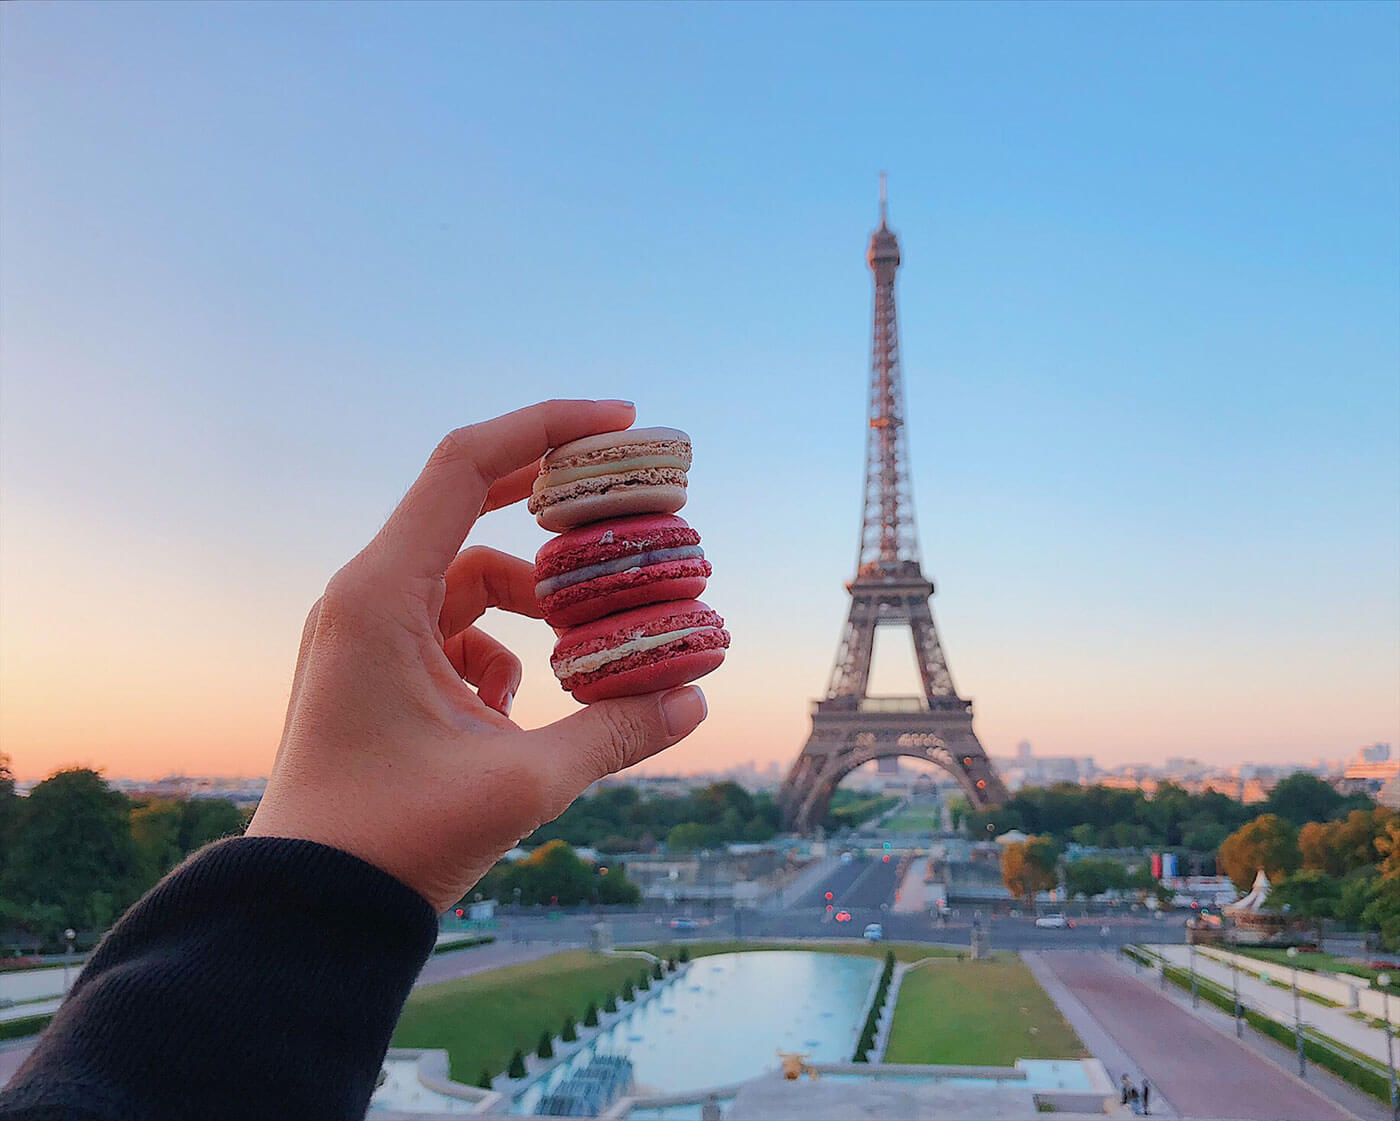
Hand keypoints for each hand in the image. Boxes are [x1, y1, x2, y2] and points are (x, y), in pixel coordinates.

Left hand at [245, 400, 708, 911]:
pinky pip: (454, 636)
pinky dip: (500, 659)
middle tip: (625, 500)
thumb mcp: (521, 781)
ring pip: (471, 586)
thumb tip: (694, 697)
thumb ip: (615, 733)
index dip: (546, 427)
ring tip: (579, 659)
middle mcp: (367, 598)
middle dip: (551, 507)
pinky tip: (514, 719)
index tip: (621, 419)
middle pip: (470, 510)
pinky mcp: (378, 674)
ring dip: (533, 612)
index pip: (466, 464)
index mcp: (382, 595)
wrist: (307, 907)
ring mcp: (368, 636)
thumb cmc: (394, 840)